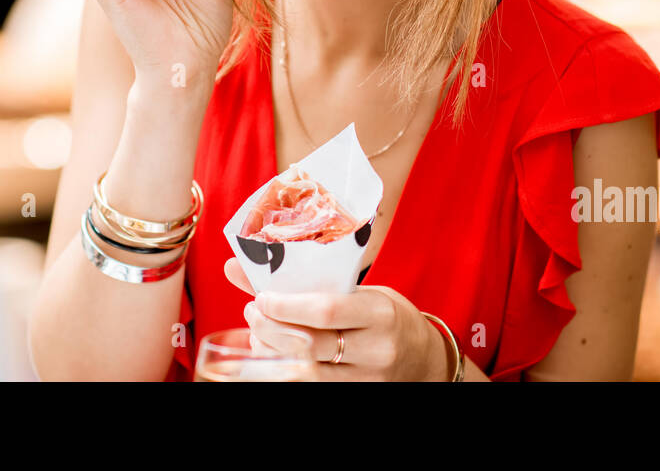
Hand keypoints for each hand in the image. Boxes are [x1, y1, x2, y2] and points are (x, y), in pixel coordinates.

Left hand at [223, 258, 451, 381]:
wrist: (422, 358)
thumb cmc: (384, 317)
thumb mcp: (359, 292)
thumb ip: (309, 285)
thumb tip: (237, 266)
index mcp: (379, 314)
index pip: (326, 310)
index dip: (286, 306)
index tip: (262, 297)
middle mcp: (375, 350)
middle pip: (309, 345)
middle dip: (270, 328)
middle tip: (253, 313)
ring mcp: (366, 379)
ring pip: (305, 373)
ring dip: (271, 353)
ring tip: (259, 335)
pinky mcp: (357, 395)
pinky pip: (311, 386)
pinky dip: (284, 370)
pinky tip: (274, 357)